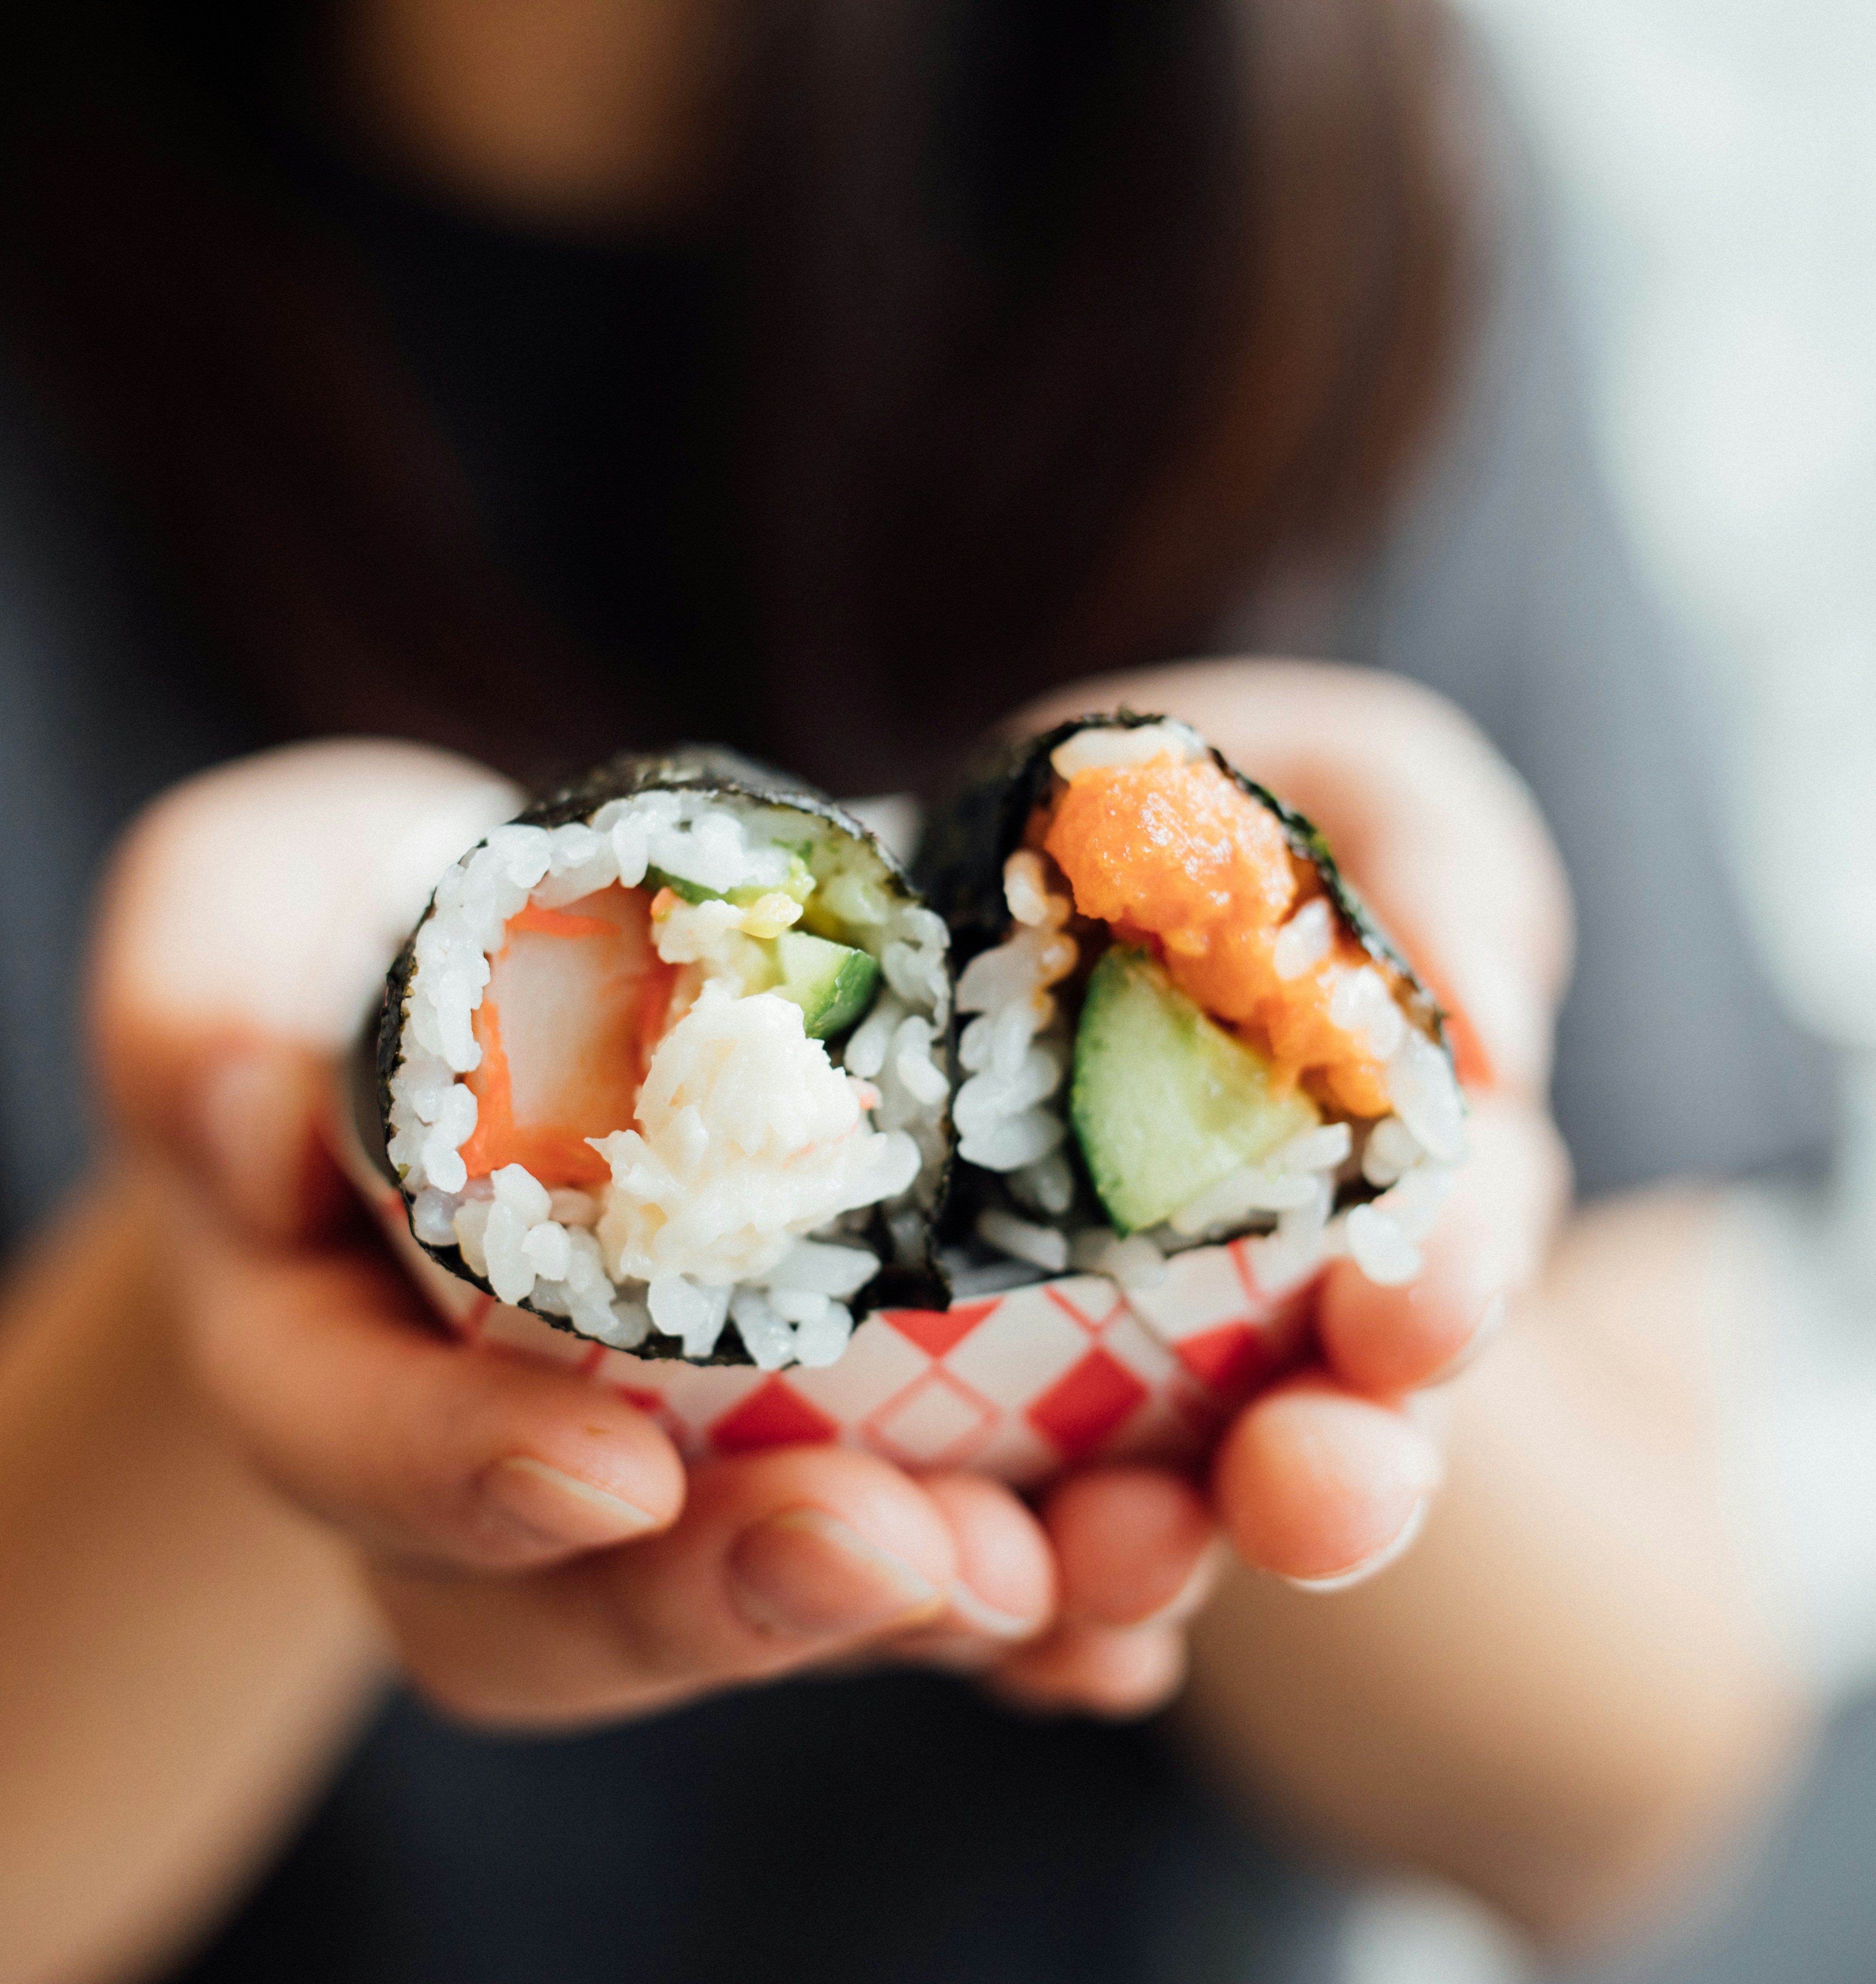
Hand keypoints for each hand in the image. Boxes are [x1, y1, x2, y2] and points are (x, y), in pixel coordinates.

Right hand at [91, 741, 1208, 1726]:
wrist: (491, 986)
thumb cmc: (323, 942)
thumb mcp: (229, 919)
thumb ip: (192, 1001)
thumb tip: (242, 1112)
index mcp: (324, 1342)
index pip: (361, 1451)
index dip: (469, 1479)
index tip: (613, 1463)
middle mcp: (485, 1451)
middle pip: (586, 1597)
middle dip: (740, 1592)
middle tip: (910, 1548)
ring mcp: (653, 1467)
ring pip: (763, 1604)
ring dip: (919, 1610)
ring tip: (1073, 1571)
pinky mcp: (794, 1439)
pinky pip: (901, 1559)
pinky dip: (1021, 1605)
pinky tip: (1129, 1613)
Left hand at [1018, 659, 1573, 1586]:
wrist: (985, 872)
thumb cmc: (1185, 813)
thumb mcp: (1346, 779)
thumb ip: (1442, 864)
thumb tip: (1490, 1025)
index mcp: (1380, 1179)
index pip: (1452, 1251)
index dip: (1455, 1284)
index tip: (1414, 1302)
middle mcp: (1263, 1310)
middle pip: (1329, 1431)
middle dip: (1339, 1476)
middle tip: (1310, 1493)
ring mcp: (1115, 1378)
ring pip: (1160, 1511)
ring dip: (1145, 1556)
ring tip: (1098, 1564)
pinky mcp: (963, 1407)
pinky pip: (989, 1523)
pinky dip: (993, 1584)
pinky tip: (961, 1598)